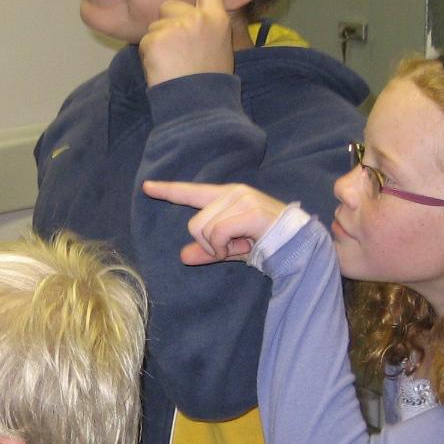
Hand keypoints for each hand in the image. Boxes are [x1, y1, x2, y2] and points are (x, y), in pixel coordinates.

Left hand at [139, 0, 233, 85]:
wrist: (198, 107)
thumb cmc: (208, 84)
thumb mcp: (217, 49)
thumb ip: (205, 28)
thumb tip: (186, 18)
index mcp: (217, 20)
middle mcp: (199, 18)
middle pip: (169, 6)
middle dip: (167, 25)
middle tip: (178, 55)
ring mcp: (177, 26)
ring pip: (154, 25)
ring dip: (157, 44)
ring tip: (172, 65)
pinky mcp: (157, 37)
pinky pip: (144, 40)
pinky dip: (149, 56)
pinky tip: (162, 69)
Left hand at [141, 179, 289, 265]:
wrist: (297, 245)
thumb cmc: (265, 243)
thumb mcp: (231, 249)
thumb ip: (208, 250)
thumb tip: (182, 257)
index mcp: (226, 196)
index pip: (192, 191)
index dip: (168, 190)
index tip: (147, 187)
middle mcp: (233, 192)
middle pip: (194, 223)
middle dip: (208, 243)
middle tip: (232, 247)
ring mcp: (242, 199)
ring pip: (204, 229)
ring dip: (218, 246)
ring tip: (241, 245)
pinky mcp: (250, 211)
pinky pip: (218, 233)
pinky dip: (224, 247)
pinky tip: (242, 246)